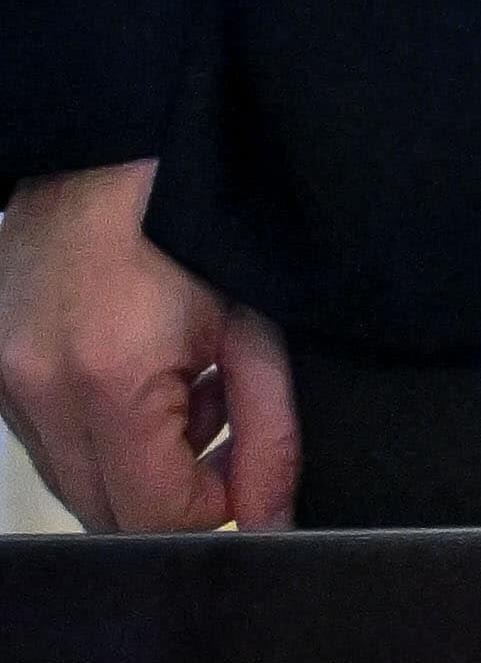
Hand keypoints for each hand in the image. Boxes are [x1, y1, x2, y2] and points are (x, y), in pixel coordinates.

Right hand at [0, 159, 297, 534]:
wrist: (114, 143)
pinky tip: (137, 372)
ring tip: (182, 385)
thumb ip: (269, 434)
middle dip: (172, 490)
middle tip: (221, 425)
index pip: (155, 516)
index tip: (245, 468)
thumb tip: (272, 520)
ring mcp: (5, 381)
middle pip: (107, 512)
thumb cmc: (194, 219)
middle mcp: (38, 390)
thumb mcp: (254, 327)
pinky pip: (48, 438)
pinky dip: (97, 429)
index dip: (214, 507)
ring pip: (74, 480)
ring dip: (132, 462)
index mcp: (107, 380)